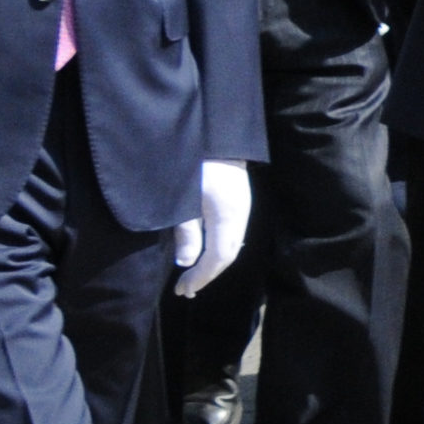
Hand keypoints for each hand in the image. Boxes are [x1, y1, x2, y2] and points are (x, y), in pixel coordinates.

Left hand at [169, 162, 254, 298]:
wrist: (216, 133)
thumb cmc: (194, 165)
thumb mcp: (182, 199)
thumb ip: (186, 232)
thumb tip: (186, 263)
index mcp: (227, 217)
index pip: (218, 257)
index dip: (201, 276)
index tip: (181, 290)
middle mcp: (240, 215)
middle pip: (228, 254)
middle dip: (207, 274)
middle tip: (185, 290)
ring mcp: (242, 207)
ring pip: (232, 245)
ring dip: (213, 263)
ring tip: (193, 276)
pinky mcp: (239, 201)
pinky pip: (232, 234)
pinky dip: (218, 249)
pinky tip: (205, 252)